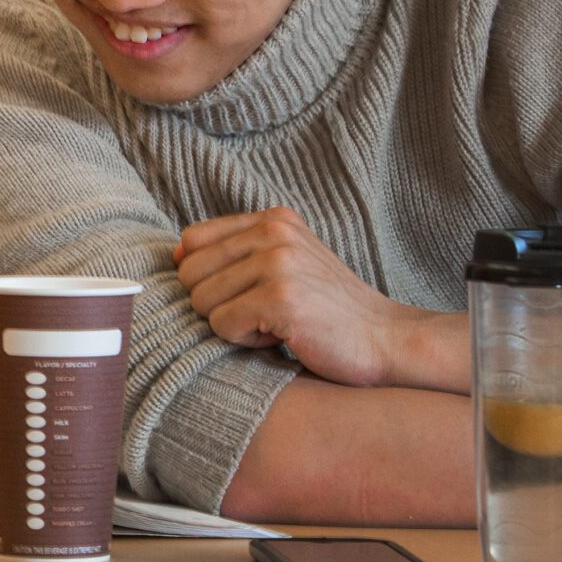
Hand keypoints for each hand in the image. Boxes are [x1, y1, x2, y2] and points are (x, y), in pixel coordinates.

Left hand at [173, 207, 460, 389]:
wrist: (387, 340)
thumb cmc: (329, 310)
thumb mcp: (286, 264)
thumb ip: (236, 252)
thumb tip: (174, 254)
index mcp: (273, 219)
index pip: (192, 240)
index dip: (203, 276)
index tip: (239, 294)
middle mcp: (274, 233)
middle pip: (190, 272)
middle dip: (216, 303)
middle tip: (261, 314)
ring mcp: (278, 263)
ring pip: (202, 301)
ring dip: (232, 324)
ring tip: (275, 324)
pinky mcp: (281, 298)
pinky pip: (221, 324)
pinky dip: (245, 341)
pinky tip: (283, 336)